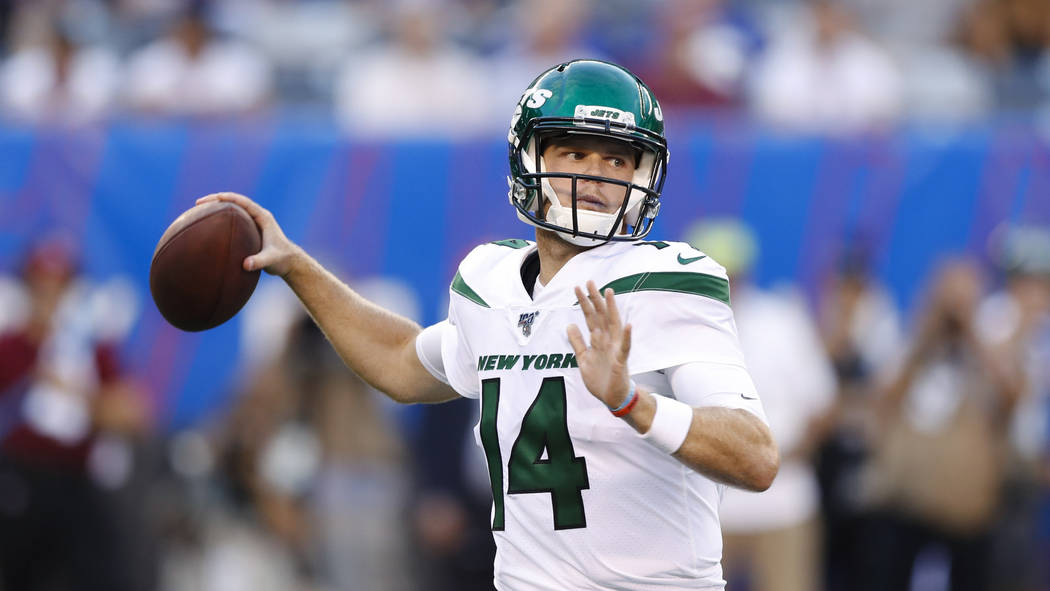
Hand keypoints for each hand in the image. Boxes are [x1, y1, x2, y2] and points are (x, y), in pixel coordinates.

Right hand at [196, 192, 301, 276]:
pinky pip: (233, 221)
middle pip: (235, 202)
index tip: (211, 199)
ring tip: (198, 212)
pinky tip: (208, 228)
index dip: (226, 198)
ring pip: (233, 210)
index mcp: (263, 217)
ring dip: (217, 209)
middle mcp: (258, 216)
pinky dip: (220, 221)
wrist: (290, 263)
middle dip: (216, 200)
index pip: (242, 202)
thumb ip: (259, 262)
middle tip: (198, 203)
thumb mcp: (271, 261)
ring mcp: (254, 222)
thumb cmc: (282, 260)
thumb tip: (245, 264)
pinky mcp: (250, 230)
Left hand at [567, 281, 632, 407]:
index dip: (584, 303)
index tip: (578, 288)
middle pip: (601, 316)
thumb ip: (577, 342)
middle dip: (595, 299)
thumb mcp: (583, 358)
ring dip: (611, 309)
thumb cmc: (600, 378)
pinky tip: (627, 325)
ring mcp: (615, 349)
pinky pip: (625, 347)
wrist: (612, 398)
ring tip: (609, 293)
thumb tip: (570, 325)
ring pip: (613, 325)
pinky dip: (626, 336)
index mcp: (598, 340)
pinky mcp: (621, 361)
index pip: (591, 317)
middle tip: (589, 281)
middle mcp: (608, 340)